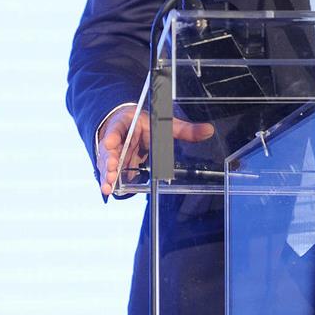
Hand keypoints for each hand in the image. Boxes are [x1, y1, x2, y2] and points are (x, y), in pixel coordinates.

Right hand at [97, 105, 213, 195]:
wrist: (124, 125)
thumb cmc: (142, 124)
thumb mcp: (162, 122)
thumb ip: (184, 129)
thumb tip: (208, 131)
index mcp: (127, 123)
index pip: (118, 128)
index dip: (113, 135)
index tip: (110, 142)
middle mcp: (116, 138)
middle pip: (110, 149)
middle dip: (110, 160)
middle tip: (112, 169)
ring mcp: (112, 153)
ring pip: (106, 163)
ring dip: (107, 174)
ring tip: (108, 185)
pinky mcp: (112, 165)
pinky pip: (108, 173)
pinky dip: (108, 182)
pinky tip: (107, 191)